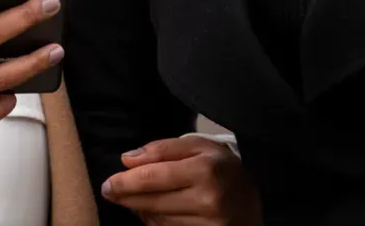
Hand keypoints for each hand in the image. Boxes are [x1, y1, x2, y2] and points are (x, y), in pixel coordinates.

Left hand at [101, 135, 261, 225]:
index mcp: (205, 169)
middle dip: (127, 197)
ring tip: (136, 199)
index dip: (125, 182)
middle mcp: (209, 199)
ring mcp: (211, 224)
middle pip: (153, 202)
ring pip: (159, 221)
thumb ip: (162, 149)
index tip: (108, 183)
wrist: (257, 198)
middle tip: (110, 192)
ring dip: (142, 211)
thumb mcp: (198, 146)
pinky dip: (157, 223)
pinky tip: (154, 212)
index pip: (153, 177)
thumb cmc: (221, 168)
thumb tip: (127, 160)